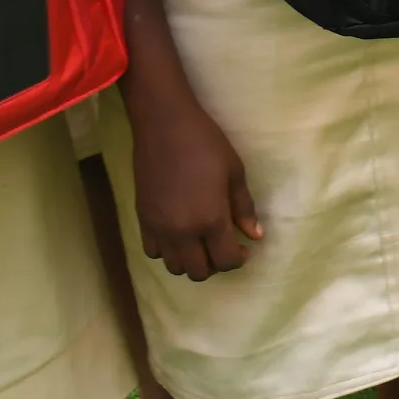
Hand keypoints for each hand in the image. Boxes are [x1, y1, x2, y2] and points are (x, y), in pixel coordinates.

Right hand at [125, 80, 261, 279]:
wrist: (164, 126)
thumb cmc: (206, 144)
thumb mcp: (235, 172)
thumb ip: (244, 208)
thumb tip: (255, 236)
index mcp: (210, 219)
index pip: (225, 261)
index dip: (238, 259)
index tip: (243, 247)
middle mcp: (183, 232)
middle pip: (199, 272)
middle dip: (215, 264)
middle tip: (222, 244)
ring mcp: (159, 228)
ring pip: (174, 267)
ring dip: (190, 261)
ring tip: (200, 241)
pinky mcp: (142, 220)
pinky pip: (153, 252)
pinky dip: (168, 251)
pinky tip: (178, 234)